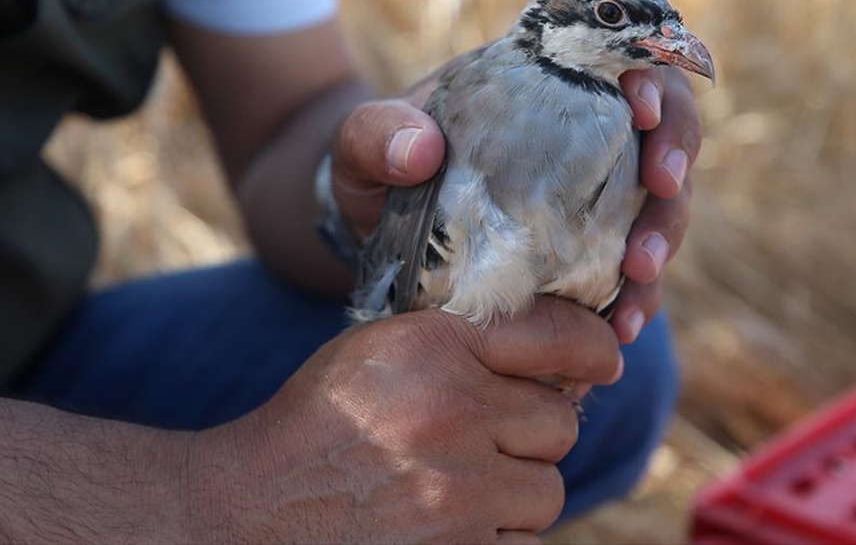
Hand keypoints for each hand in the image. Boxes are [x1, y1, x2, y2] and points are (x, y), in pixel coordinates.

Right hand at [183, 297, 622, 543]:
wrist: (251, 510)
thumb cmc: (322, 424)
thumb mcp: (383, 351)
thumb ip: (465, 341)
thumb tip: (564, 358)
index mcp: (434, 348)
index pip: (553, 333)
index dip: (591, 346)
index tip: (604, 359)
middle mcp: (453, 412)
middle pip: (560, 423)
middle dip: (532, 435)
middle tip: (485, 442)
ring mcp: (459, 492)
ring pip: (548, 490)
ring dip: (516, 493)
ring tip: (455, 489)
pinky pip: (526, 543)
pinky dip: (497, 537)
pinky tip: (449, 525)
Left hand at [330, 56, 700, 343]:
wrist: (375, 228)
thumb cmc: (376, 166)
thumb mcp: (362, 143)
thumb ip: (376, 133)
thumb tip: (420, 150)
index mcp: (548, 85)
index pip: (625, 65)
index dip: (652, 82)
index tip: (639, 109)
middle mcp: (588, 136)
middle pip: (666, 135)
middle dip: (674, 161)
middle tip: (659, 192)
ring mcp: (595, 197)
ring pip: (663, 207)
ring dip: (663, 239)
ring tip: (637, 279)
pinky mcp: (590, 254)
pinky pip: (633, 272)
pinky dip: (637, 298)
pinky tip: (620, 327)